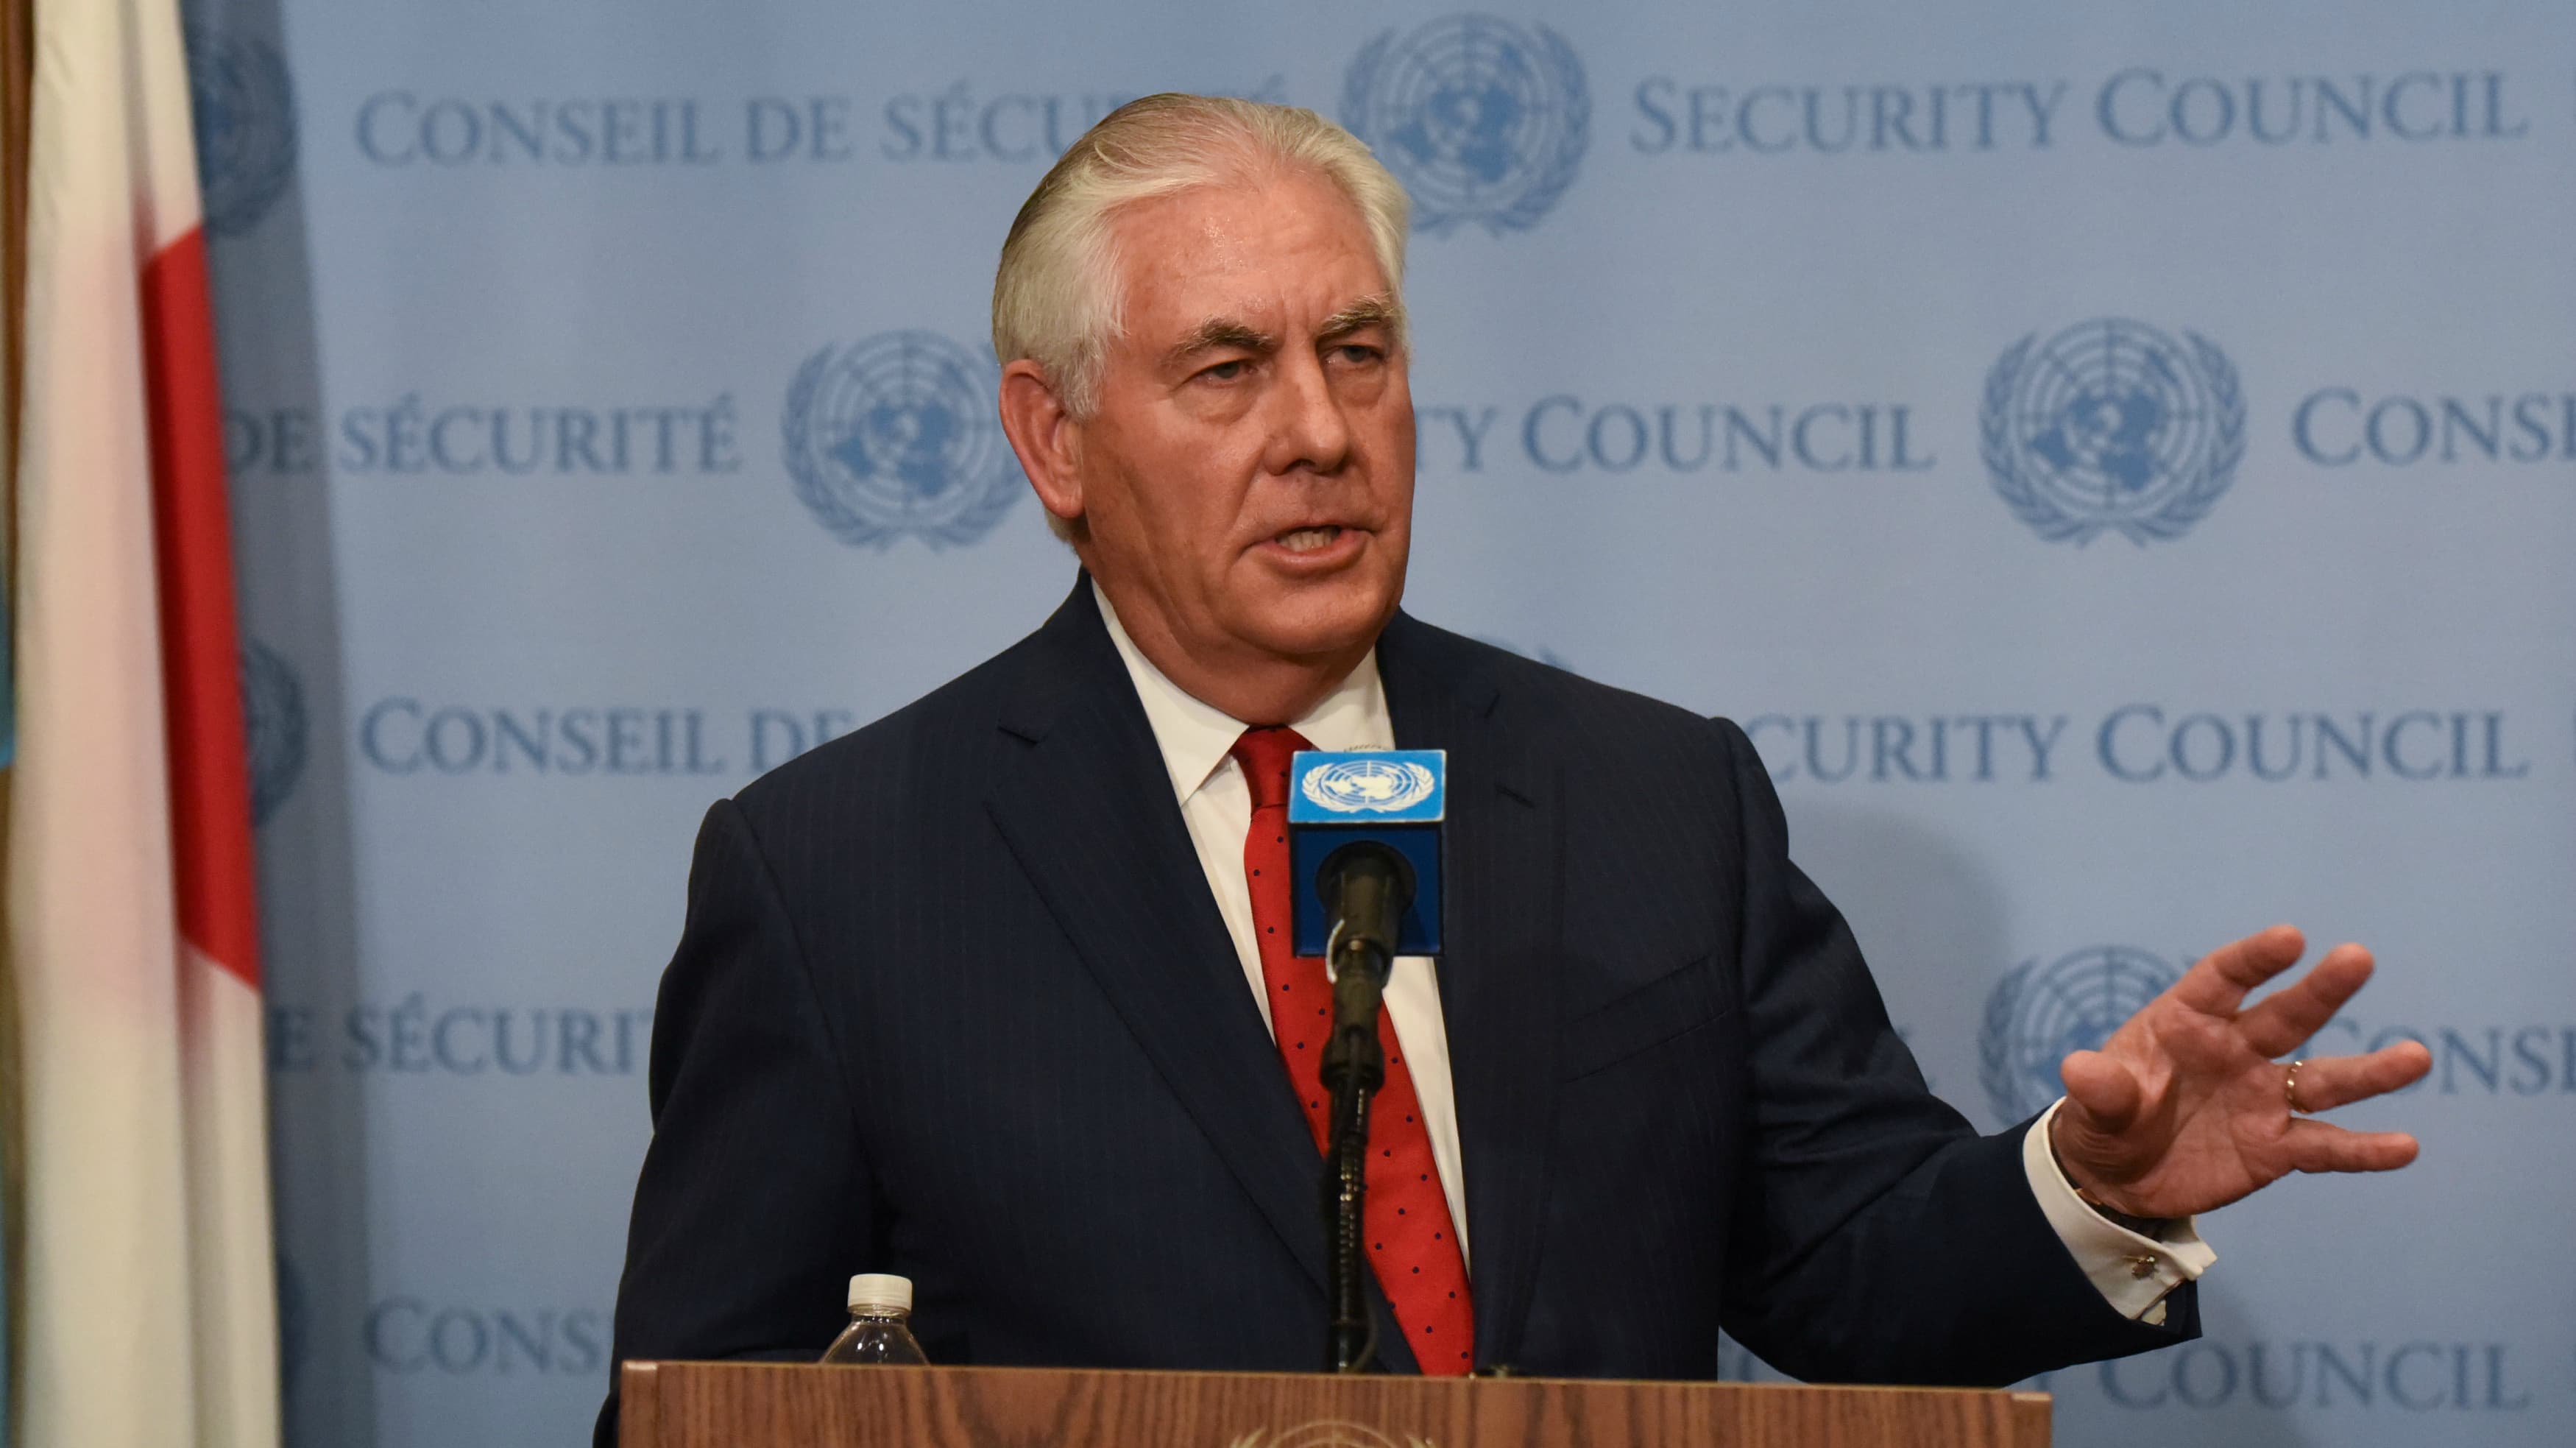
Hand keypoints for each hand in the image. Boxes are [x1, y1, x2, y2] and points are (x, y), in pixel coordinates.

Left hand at [2048, 925, 2429, 1219]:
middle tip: (2359, 957)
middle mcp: (2236, 1050)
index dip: (2255, 958)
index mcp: (2186, 1020)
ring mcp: (2262, 1097)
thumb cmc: (2104, 1120)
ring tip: (2416, 1057)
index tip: (2290, 938)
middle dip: (2321, 990)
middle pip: (2286, 1015)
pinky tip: (2405, 1146)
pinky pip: (2325, 1145)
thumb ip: (2098, 1090)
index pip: (2223, 978)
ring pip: (2323, 1078)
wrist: (2117, 1176)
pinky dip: (2363, 1148)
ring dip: (2369, 1071)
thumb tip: (2079, 1070)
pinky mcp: (2277, 1146)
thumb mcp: (2090, 1108)